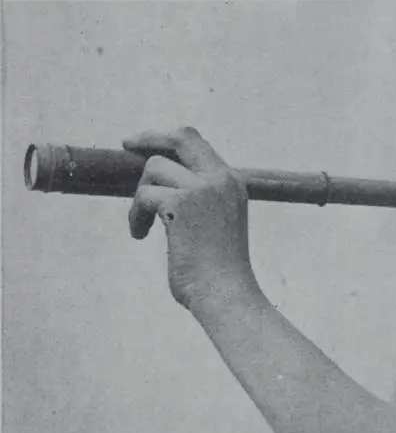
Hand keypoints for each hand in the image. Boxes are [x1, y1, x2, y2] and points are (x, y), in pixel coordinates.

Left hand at [124, 127, 255, 310]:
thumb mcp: (217, 226)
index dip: (168, 140)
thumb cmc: (219, 272)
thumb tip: (159, 188)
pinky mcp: (180, 202)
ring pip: (154, 169)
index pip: (198, 145)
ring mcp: (202, 188)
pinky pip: (143, 196)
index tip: (146, 146)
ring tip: (141, 225)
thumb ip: (199, 201)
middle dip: (148, 138)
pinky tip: (139, 235)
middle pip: (180, 138)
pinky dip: (135, 216)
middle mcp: (221, 180)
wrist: (226, 294)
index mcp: (233, 184)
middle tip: (126, 145)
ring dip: (140, 196)